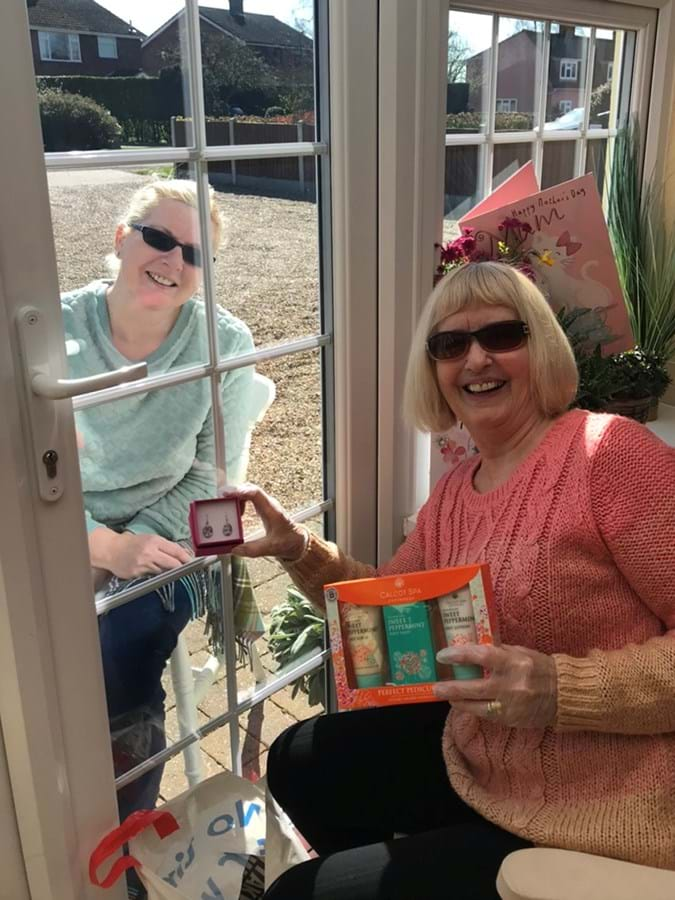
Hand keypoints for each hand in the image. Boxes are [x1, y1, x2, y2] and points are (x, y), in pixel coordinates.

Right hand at [107, 532, 192, 579]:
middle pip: (172, 564)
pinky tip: (147, 568)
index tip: (192, 562)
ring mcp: (142, 564)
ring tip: (157, 564)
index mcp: (154, 541)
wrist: (111, 549)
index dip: (186, 558)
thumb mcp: (150, 539)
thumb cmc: (132, 543)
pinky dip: (152, 574)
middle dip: (179, 567)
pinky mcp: (136, 574)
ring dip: (165, 570)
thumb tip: (182, 554)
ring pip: (162, 571)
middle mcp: (149, 552)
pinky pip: (151, 576)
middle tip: (183, 569)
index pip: (176, 550)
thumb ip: (165, 546)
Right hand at [225, 484, 307, 560]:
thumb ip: (252, 550)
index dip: (241, 491)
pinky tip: (237, 512)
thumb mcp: (271, 548)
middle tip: (221, 498)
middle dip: (234, 491)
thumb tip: (234, 549)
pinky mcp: (263, 508)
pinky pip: (249, 498)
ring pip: (249, 491)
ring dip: (236, 496)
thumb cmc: (288, 542)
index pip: (256, 493)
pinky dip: (240, 502)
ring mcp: (266, 504)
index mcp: (272, 510)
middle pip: (250, 488)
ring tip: (228, 506)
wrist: (297, 541)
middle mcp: (269, 504)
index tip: (228, 494)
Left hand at [431, 643, 557, 728]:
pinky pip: (487, 716)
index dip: (458, 656)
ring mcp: (510, 705)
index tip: (442, 655)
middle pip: (473, 688)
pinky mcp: (511, 720)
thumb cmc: (540, 667)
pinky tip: (465, 705)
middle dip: (451, 688)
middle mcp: (511, 685)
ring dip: (458, 702)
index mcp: (513, 662)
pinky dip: (475, 710)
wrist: (564, 694)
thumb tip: (471, 649)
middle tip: (435, 687)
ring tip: (446, 697)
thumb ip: (497, 652)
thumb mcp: (520, 653)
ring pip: (476, 707)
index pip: (480, 656)